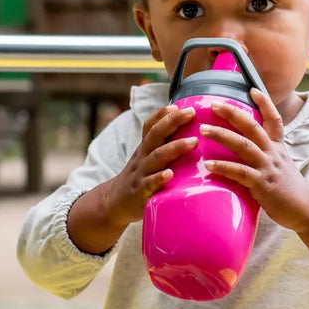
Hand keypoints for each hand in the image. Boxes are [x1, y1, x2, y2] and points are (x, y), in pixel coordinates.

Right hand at [106, 104, 196, 226]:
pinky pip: (149, 183)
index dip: (162, 114)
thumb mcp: (147, 158)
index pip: (150, 126)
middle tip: (191, 113)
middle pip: (156, 135)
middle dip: (173, 121)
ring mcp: (141, 173)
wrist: (115, 203)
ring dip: (175, 147)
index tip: (180, 105)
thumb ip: (163, 146)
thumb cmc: (140, 177)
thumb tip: (190, 131)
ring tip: (193, 141)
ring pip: (157, 157)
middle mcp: (143, 157)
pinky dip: (159, 178)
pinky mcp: (141, 192)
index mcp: (145, 148)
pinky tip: (169, 174)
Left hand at [199, 89, 308, 232]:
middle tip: (214, 104)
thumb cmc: (288, 189)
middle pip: (252, 127)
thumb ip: (265, 155)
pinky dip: (223, 168)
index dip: (265, 103)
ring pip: (243, 145)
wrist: (306, 209)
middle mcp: (273, 153)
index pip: (274, 119)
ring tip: (203, 130)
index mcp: (277, 147)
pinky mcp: (263, 185)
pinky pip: (240, 173)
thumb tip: (245, 149)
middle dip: (232, 113)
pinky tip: (208, 166)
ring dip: (222, 135)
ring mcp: (268, 167)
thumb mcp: (280, 165)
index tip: (252, 89)